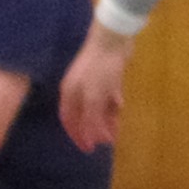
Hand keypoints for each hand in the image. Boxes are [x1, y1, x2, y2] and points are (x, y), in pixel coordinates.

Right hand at [60, 27, 134, 154]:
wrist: (113, 39)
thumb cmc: (100, 69)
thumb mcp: (95, 97)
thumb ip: (93, 118)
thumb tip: (95, 139)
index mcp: (69, 94)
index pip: (69, 120)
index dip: (77, 135)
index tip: (88, 149)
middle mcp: (78, 90)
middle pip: (84, 115)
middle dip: (94, 129)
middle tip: (107, 142)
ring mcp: (93, 83)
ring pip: (98, 107)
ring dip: (106, 119)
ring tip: (116, 131)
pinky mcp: (108, 77)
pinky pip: (108, 96)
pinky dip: (113, 105)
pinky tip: (119, 109)